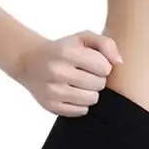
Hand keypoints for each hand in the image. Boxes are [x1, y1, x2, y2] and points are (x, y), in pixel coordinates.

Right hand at [8, 29, 123, 116]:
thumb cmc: (63, 48)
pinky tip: (74, 92)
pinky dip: (82, 103)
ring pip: (91, 99)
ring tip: (83, 83)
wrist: (30, 61)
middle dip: (99, 79)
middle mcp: (57, 72)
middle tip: (89, 73)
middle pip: (99, 84)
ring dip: (92, 92)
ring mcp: (53, 91)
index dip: (104, 65)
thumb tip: (119, 62)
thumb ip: (106, 44)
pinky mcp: (51, 106)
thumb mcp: (82, 37)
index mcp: (66, 53)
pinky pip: (80, 111)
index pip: (104, 67)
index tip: (97, 62)